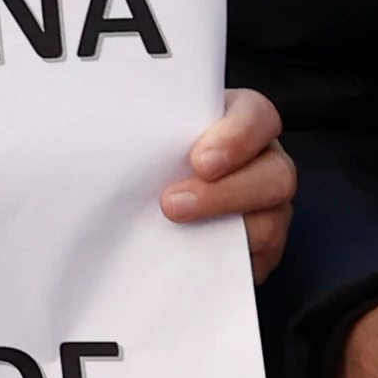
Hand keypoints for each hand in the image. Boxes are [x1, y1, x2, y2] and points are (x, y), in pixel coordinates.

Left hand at [156, 88, 294, 279]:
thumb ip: (149, 129)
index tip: (199, 160)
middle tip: (173, 203)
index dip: (237, 137)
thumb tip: (101, 135)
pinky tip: (188, 257)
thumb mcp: (154, 128)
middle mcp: (264, 162)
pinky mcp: (262, 249)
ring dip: (222, 228)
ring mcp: (269, 207)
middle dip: (226, 192)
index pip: (257, 116)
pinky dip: (226, 261)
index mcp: (242, 122)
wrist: (151, 195)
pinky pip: (258, 260)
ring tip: (174, 230)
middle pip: (277, 174)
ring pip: (271, 221)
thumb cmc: (152, 150)